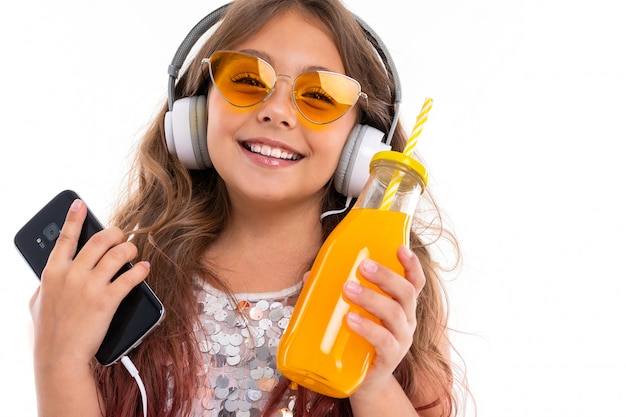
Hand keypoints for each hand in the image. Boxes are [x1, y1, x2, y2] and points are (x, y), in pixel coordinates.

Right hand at [29, 199, 149, 365]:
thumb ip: (47, 283)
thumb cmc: (49, 331)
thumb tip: (52, 273)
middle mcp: (72, 274)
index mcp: (53, 272)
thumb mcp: (38, 302)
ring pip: (117, 254)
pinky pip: (130, 277)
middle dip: (114, 233)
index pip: (65, 238)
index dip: (74, 218)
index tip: (80, 204)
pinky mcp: (107, 300)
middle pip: (98, 241)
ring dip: (130, 249)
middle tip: (121, 234)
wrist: (59, 356)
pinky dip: (140, 270)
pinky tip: (144, 268)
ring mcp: (90, 286)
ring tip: (134, 251)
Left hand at [342, 244, 424, 395]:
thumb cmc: (360, 340)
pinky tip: (350, 319)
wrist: (365, 382)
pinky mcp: (389, 359)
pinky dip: (367, 328)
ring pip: (394, 314)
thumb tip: (309, 275)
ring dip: (371, 298)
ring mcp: (401, 340)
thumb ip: (336, 293)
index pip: (415, 282)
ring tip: (347, 289)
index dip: (411, 264)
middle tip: (362, 266)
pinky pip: (383, 341)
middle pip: (405, 293)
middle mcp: (407, 320)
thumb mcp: (355, 312)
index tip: (401, 248)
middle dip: (385, 276)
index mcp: (402, 305)